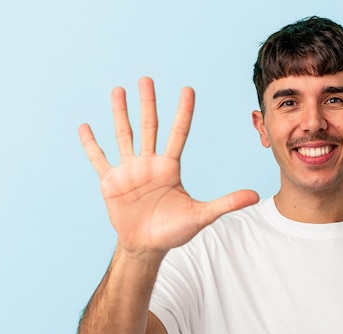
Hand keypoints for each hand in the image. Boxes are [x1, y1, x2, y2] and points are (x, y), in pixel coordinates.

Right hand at [79, 77, 258, 256]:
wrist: (147, 246)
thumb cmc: (174, 230)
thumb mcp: (202, 216)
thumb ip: (226, 203)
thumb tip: (256, 196)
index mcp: (170, 167)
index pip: (178, 133)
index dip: (184, 112)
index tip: (187, 89)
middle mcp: (149, 163)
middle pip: (149, 127)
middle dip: (148, 103)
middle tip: (146, 79)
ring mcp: (129, 171)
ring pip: (124, 135)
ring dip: (120, 113)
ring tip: (118, 90)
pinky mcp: (110, 182)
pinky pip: (99, 159)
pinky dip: (91, 144)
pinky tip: (85, 126)